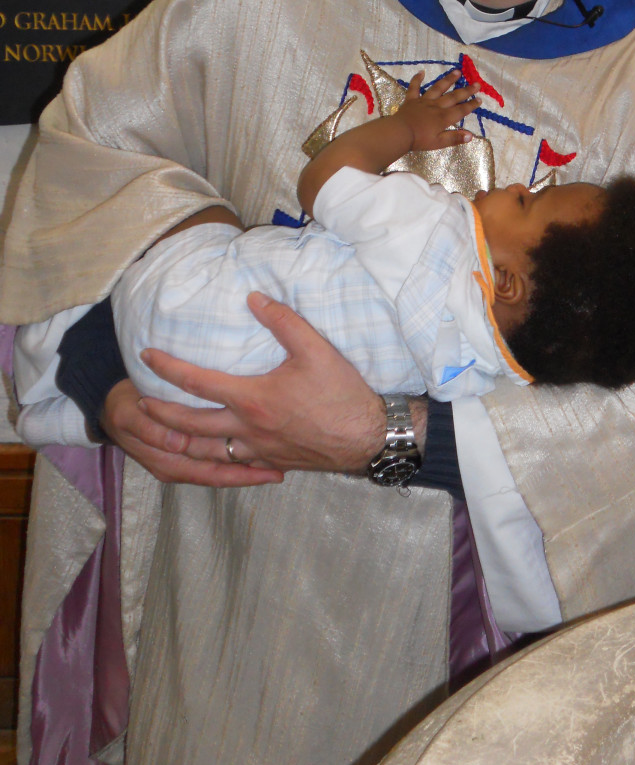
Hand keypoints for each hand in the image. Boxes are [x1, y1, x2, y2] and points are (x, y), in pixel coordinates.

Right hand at [101, 377, 283, 486]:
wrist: (112, 407)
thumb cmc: (126, 406)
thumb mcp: (131, 415)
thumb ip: (152, 430)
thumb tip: (178, 442)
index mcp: (167, 461)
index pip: (211, 472)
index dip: (240, 472)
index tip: (270, 465)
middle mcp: (178, 468)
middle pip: (221, 476)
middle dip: (250, 475)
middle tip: (283, 469)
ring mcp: (181, 464)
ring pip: (219, 472)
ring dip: (245, 470)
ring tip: (277, 466)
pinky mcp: (184, 456)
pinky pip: (213, 464)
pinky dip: (233, 462)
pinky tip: (256, 456)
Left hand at [135, 292, 395, 474]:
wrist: (367, 437)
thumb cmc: (341, 393)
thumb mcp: (315, 348)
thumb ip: (283, 321)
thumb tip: (254, 299)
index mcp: (251, 399)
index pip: (196, 382)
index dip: (167, 368)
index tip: (145, 356)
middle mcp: (246, 429)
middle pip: (188, 425)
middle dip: (158, 414)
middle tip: (137, 404)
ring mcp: (258, 451)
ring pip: (205, 453)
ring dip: (178, 442)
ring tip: (162, 434)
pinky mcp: (272, 463)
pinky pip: (233, 466)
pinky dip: (214, 460)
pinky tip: (213, 454)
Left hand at [397, 69, 479, 151]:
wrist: (399, 133)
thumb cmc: (419, 140)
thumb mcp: (439, 143)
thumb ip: (455, 138)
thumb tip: (471, 135)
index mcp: (443, 117)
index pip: (461, 110)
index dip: (471, 105)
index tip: (480, 99)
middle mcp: (436, 106)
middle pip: (453, 97)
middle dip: (466, 90)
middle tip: (476, 84)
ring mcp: (424, 101)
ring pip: (438, 88)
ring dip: (448, 80)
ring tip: (457, 72)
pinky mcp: (411, 99)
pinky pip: (414, 87)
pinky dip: (417, 79)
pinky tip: (421, 72)